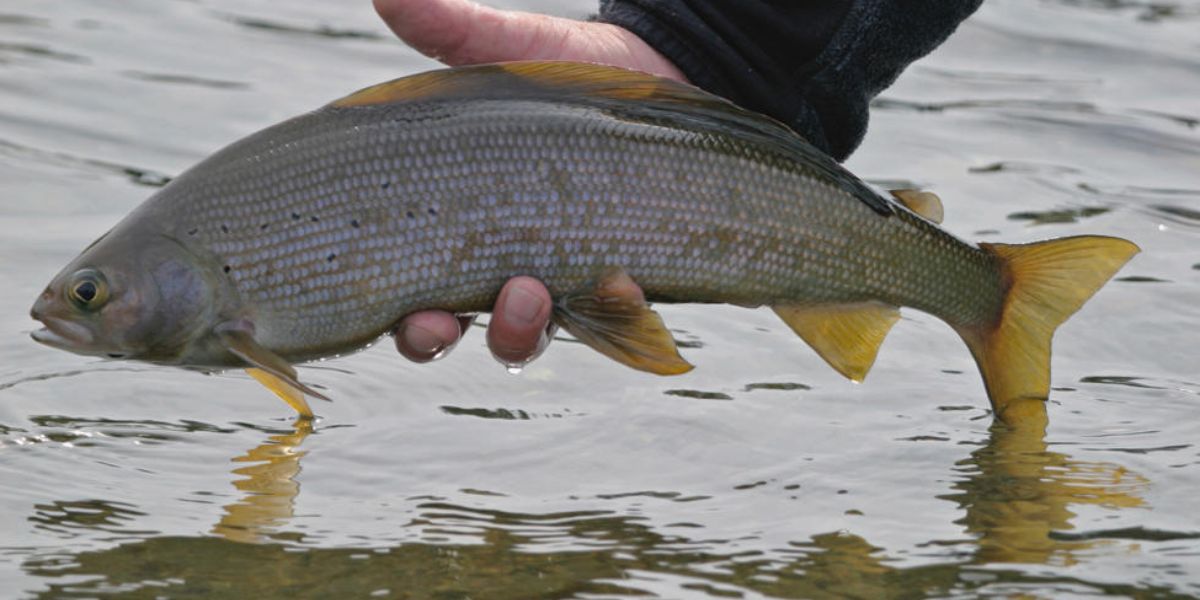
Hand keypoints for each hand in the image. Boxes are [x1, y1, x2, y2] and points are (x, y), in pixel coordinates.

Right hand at [380, 0, 673, 366]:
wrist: (670, 76)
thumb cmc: (572, 74)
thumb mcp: (508, 48)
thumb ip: (449, 29)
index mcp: (457, 226)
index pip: (409, 291)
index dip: (403, 319)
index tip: (406, 312)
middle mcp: (499, 263)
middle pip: (455, 330)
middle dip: (442, 337)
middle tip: (448, 321)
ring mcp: (562, 277)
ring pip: (525, 336)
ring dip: (517, 330)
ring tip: (528, 293)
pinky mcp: (623, 277)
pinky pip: (610, 317)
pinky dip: (612, 313)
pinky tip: (620, 284)